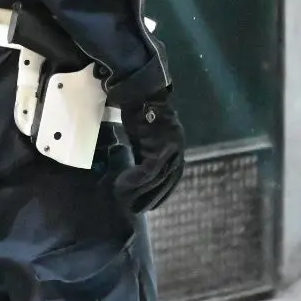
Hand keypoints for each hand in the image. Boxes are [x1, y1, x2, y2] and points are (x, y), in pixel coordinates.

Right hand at [114, 93, 184, 214]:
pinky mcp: (160, 146)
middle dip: (153, 198)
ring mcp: (171, 148)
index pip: (173, 177)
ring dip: (140, 192)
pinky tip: (122, 185)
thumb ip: (146, 152)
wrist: (139, 90)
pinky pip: (149, 170)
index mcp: (176, 147)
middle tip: (137, 210)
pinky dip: (135, 180)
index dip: (162, 193)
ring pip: (157, 178)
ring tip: (125, 199)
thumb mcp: (145, 136)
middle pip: (168, 181)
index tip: (150, 205)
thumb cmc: (140, 110)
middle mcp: (178, 149)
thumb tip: (138, 169)